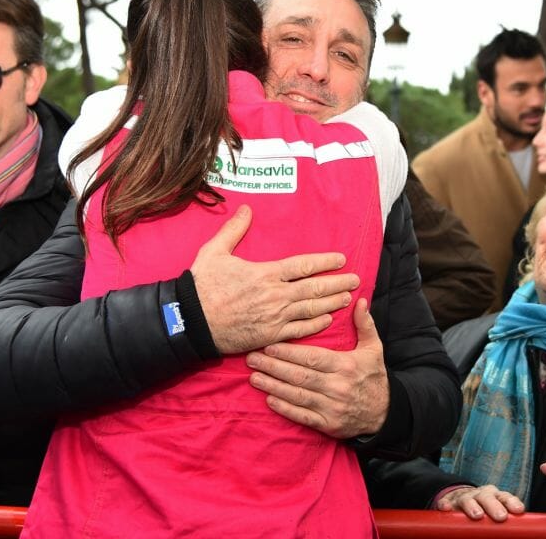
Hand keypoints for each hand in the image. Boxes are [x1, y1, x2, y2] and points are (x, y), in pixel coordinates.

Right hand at [191, 205, 359, 353]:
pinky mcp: (270, 335)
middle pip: (315, 288)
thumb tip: (246, 209)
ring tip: (347, 297)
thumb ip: (234, 230)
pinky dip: (316, 325)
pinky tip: (327, 320)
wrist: (190, 321)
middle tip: (355, 279)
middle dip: (338, 283)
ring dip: (332, 303)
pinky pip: (299, 331)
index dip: (325, 262)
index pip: (304, 265)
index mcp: (266, 273)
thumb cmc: (202, 285)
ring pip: (311, 309)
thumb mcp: (215, 251)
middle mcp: (276, 295)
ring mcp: (275, 317)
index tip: (341, 259)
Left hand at [246, 298, 389, 438]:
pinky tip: (269, 400)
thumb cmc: (374, 376)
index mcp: (345, 366)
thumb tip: (359, 300)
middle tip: (252, 359)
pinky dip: (285, 409)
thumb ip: (365, 324)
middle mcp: (337, 387)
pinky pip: (302, 416)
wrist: (385, 413)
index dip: (288, 353)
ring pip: (297, 395)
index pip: (312, 358)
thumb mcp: (374, 348)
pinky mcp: (328, 425)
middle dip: (273, 367)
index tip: (269, 346)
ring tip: (254, 377)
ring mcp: (331, 407)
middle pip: (300, 375)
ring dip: (273, 386)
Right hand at [435, 485, 524, 521]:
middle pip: (488, 497)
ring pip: (467, 499)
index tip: (519, 510)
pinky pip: (446, 502)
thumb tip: (519, 533)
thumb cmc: (483, 509)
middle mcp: (480, 494)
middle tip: (501, 516)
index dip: (512, 502)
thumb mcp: (495, 511)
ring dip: (472, 506)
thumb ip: (506, 522)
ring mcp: (464, 497)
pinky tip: (446, 508)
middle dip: (494, 506)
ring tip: (477, 515)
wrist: (458, 497)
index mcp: (495, 496)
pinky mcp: (448, 502)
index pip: (505, 497)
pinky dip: (446, 505)